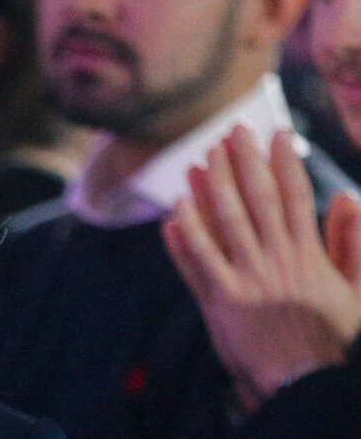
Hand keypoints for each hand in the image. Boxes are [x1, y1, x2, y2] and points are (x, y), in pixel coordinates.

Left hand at [163, 124, 360, 411]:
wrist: (305, 388)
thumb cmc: (330, 339)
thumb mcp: (356, 292)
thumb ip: (352, 244)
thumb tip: (348, 196)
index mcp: (308, 255)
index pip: (296, 196)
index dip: (285, 162)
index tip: (277, 134)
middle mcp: (275, 260)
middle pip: (258, 199)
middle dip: (245, 161)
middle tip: (233, 130)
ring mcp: (246, 279)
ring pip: (226, 221)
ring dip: (214, 186)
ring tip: (202, 158)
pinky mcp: (221, 300)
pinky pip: (199, 260)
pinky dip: (186, 233)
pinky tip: (175, 209)